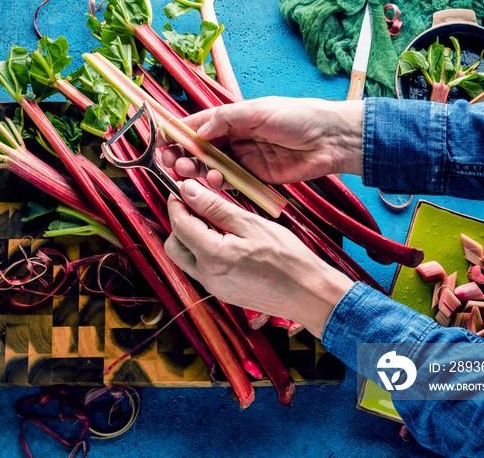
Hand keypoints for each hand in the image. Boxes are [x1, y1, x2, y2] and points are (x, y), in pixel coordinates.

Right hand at [161, 96, 363, 188]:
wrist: (330, 139)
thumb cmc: (296, 116)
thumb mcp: (257, 111)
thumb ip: (225, 119)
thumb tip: (198, 130)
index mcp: (232, 118)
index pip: (197, 125)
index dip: (177, 133)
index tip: (160, 142)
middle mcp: (234, 138)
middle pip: (200, 149)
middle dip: (182, 155)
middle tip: (170, 163)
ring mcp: (244, 158)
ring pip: (210, 167)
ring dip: (196, 170)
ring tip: (188, 172)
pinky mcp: (254, 177)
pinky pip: (229, 181)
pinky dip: (217, 183)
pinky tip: (213, 181)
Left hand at [164, 180, 353, 337]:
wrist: (309, 294)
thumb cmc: (289, 259)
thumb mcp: (252, 224)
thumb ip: (216, 208)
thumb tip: (189, 191)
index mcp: (213, 257)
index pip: (179, 224)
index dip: (178, 202)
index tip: (185, 189)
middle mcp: (207, 276)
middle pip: (174, 245)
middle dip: (179, 222)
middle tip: (197, 205)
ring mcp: (214, 287)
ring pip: (186, 258)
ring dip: (191, 237)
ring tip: (215, 221)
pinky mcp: (222, 292)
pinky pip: (201, 268)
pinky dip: (204, 250)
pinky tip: (225, 239)